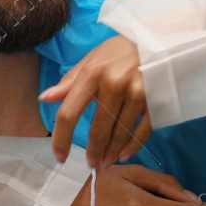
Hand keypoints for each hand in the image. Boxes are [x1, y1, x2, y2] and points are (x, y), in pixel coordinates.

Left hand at [39, 36, 151, 167]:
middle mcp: (114, 83)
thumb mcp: (92, 59)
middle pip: (98, 129)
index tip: (60, 156)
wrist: (161, 40)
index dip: (61, 139)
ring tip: (105, 163)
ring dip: (111, 153)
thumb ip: (69, 81)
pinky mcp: (157, 101)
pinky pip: (142, 132)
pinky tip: (124, 155)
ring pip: (120, 134)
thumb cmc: (121, 51)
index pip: (69, 113)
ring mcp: (137, 93)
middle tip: (91, 164)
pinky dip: (132, 147)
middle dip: (92, 151)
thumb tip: (45, 98)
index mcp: (92, 73)